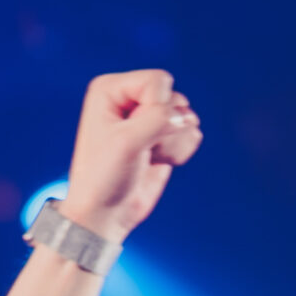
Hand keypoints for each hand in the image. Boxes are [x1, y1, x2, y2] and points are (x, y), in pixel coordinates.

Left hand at [61, 70, 202, 243]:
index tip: (130, 136)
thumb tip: (186, 116)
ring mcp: (148, 117)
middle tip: (140, 149)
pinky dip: (179, 151)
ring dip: (172, 142)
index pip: (158, 81)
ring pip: (186, 115)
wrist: (106, 214)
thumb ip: (159, 118)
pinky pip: (191, 132)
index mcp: (111, 89)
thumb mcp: (127, 142)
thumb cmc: (104, 177)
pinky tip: (157, 161)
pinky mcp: (163, 136)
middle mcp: (130, 98)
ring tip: (147, 156)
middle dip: (164, 128)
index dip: (156, 110)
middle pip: (174, 98)